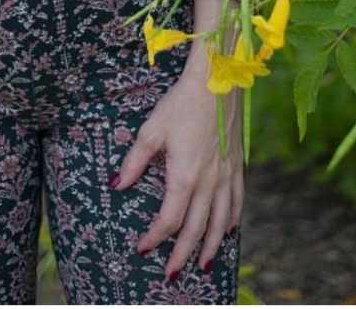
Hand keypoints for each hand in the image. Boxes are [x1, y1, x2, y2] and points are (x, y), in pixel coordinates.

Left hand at [112, 61, 243, 279]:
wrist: (217, 81)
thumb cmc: (181, 103)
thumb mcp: (151, 129)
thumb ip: (135, 161)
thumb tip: (118, 185)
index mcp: (184, 176)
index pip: (168, 220)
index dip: (154, 237)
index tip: (142, 248)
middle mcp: (208, 183)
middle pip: (195, 229)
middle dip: (182, 255)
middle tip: (171, 274)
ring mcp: (226, 176)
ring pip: (220, 222)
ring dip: (209, 246)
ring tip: (201, 265)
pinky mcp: (236, 165)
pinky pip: (237, 202)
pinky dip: (232, 221)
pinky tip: (228, 229)